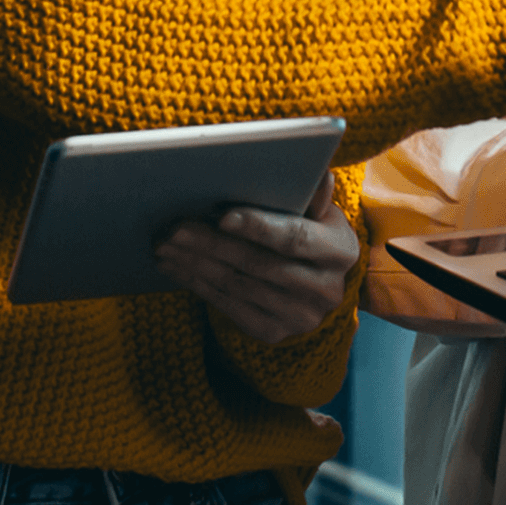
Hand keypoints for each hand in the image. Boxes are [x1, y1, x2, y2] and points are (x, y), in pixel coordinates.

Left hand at [154, 172, 360, 344]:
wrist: (318, 285)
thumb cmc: (313, 233)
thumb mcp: (321, 212)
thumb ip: (314, 193)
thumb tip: (316, 171)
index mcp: (340, 251)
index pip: (295, 238)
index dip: (259, 227)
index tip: (222, 216)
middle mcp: (325, 289)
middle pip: (258, 264)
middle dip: (212, 244)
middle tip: (175, 227)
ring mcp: (299, 317)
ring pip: (237, 285)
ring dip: (196, 263)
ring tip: (165, 244)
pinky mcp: (273, 333)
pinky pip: (228, 306)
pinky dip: (198, 284)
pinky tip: (176, 267)